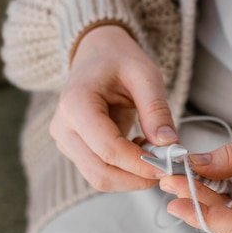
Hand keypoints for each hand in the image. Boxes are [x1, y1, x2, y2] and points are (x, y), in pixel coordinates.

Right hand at [50, 25, 178, 190]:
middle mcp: (63, 127)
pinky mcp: (74, 150)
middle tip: (166, 168)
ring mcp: (65, 141)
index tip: (168, 165)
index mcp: (76, 104)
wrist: (97, 54)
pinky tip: (140, 151)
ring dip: (131, 177)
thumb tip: (168, 144)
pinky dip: (125, 172)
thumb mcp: (145, 75)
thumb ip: (156, 109)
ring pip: (99, 178)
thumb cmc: (118, 60)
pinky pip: (100, 172)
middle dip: (136, 177)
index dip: (139, 163)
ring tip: (153, 155)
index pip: (108, 149)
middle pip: (100, 172)